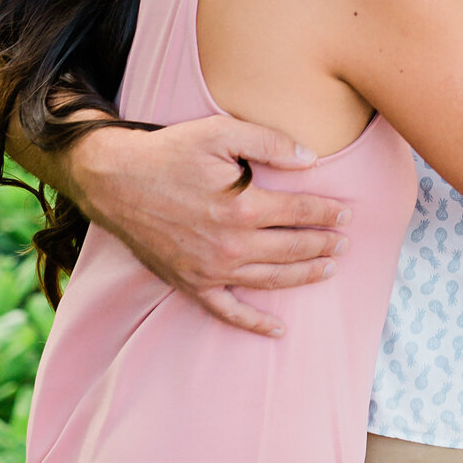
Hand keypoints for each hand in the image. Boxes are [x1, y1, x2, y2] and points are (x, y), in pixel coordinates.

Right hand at [64, 117, 347, 338]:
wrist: (115, 180)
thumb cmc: (170, 152)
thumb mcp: (221, 133)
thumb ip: (270, 142)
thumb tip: (312, 159)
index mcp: (243, 206)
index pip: (301, 211)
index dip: (327, 212)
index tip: (347, 213)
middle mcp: (231, 244)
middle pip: (293, 247)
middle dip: (324, 244)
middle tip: (346, 242)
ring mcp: (211, 269)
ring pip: (271, 278)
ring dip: (304, 275)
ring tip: (329, 269)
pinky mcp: (191, 283)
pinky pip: (229, 311)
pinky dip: (255, 323)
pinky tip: (279, 330)